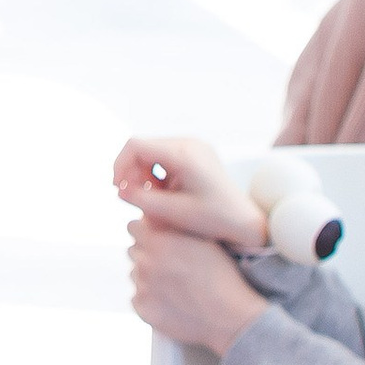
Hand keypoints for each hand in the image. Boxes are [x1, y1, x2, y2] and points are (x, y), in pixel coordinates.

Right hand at [113, 134, 266, 246]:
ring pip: (151, 152)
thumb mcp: (174, 213)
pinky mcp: (195, 152)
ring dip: (144, 173)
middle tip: (135, 197)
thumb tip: (119, 189)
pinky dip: (156, 173)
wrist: (246, 221)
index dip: (120, 165)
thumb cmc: (215, 219)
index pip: (135, 146)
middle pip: (142, 148)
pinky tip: (165, 191)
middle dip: (133, 172)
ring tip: (153, 197)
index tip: (119, 188)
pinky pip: (163, 156)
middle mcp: (188, 143)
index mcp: (184, 154)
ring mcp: (193, 146)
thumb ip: (142, 199)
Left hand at [128, 217, 267, 355]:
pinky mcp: (142, 308)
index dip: (147, 232)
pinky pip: (138, 298)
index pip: (133, 227)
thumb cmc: (223, 276)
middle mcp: (144, 260)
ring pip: (136, 274)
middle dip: (147, 254)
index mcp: (157, 240)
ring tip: (175, 286)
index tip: (158, 239)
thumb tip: (153, 214)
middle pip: (133, 250)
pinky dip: (150, 299)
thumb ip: (174, 224)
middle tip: (169, 265)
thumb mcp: (203, 240)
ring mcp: (141, 285)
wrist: (232, 317)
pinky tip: (172, 302)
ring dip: (148, 277)